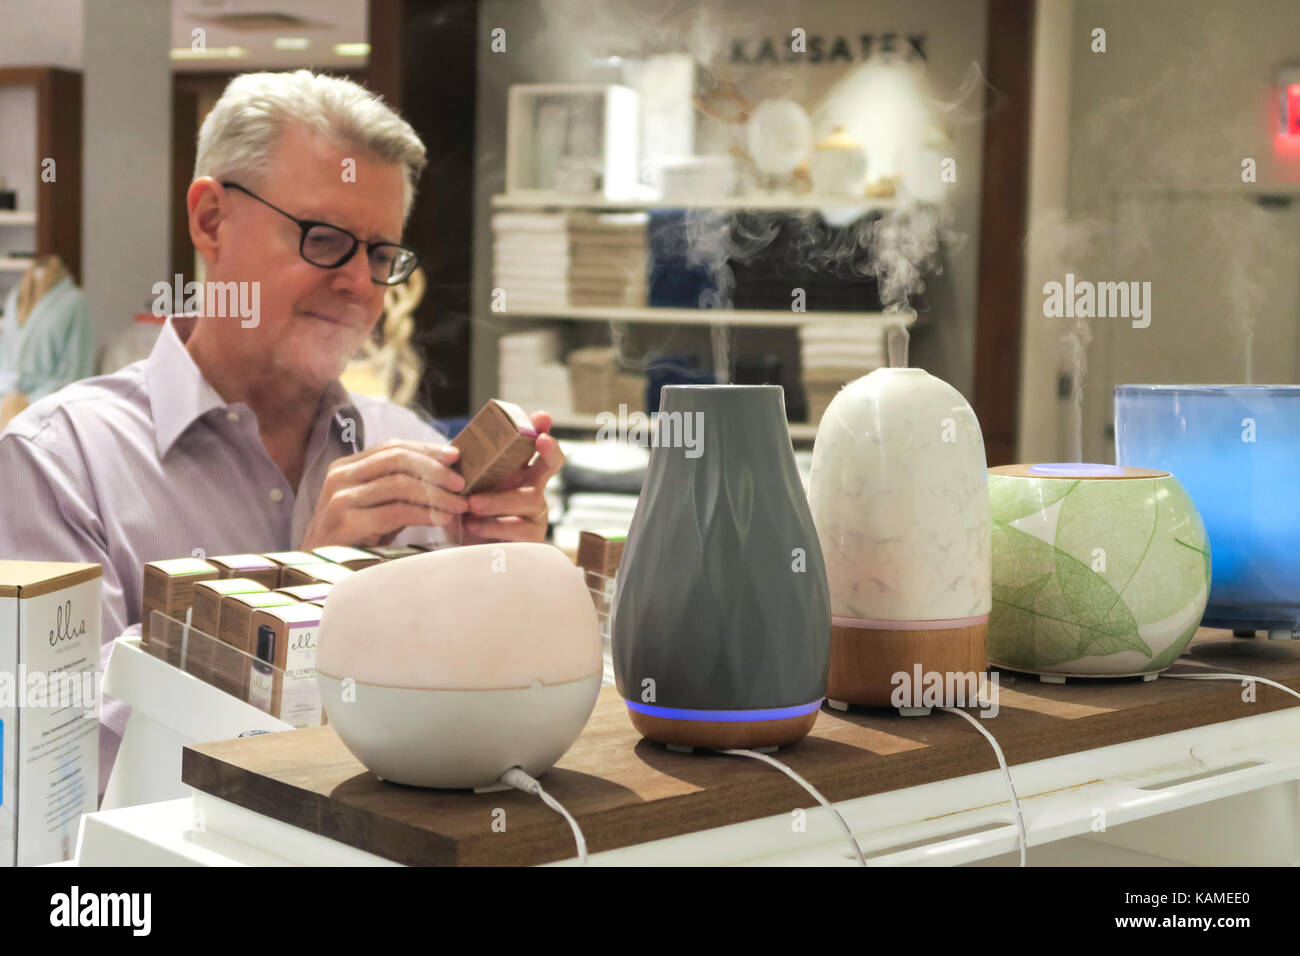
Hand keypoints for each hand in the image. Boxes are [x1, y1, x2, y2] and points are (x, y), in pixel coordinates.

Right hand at [300, 439, 467, 549]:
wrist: (319, 574)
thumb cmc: (356, 540)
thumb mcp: (378, 506)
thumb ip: (401, 488)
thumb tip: (447, 473)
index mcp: (346, 467)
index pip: (392, 447)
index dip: (426, 449)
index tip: (456, 456)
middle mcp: (339, 477)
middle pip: (397, 459)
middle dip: (435, 468)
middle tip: (462, 482)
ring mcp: (339, 498)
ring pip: (399, 483)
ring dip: (436, 493)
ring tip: (459, 504)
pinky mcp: (345, 523)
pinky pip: (395, 511)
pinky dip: (424, 513)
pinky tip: (443, 519)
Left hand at [460, 411, 564, 545]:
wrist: (462, 551)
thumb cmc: (466, 513)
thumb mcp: (463, 487)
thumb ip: (462, 470)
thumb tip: (451, 454)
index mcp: (517, 470)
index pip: (533, 444)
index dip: (541, 430)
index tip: (542, 418)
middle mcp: (532, 487)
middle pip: (553, 463)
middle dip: (550, 449)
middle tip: (540, 441)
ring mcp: (535, 512)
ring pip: (531, 498)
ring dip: (500, 499)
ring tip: (472, 504)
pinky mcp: (532, 538)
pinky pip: (519, 529)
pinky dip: (493, 525)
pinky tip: (473, 525)